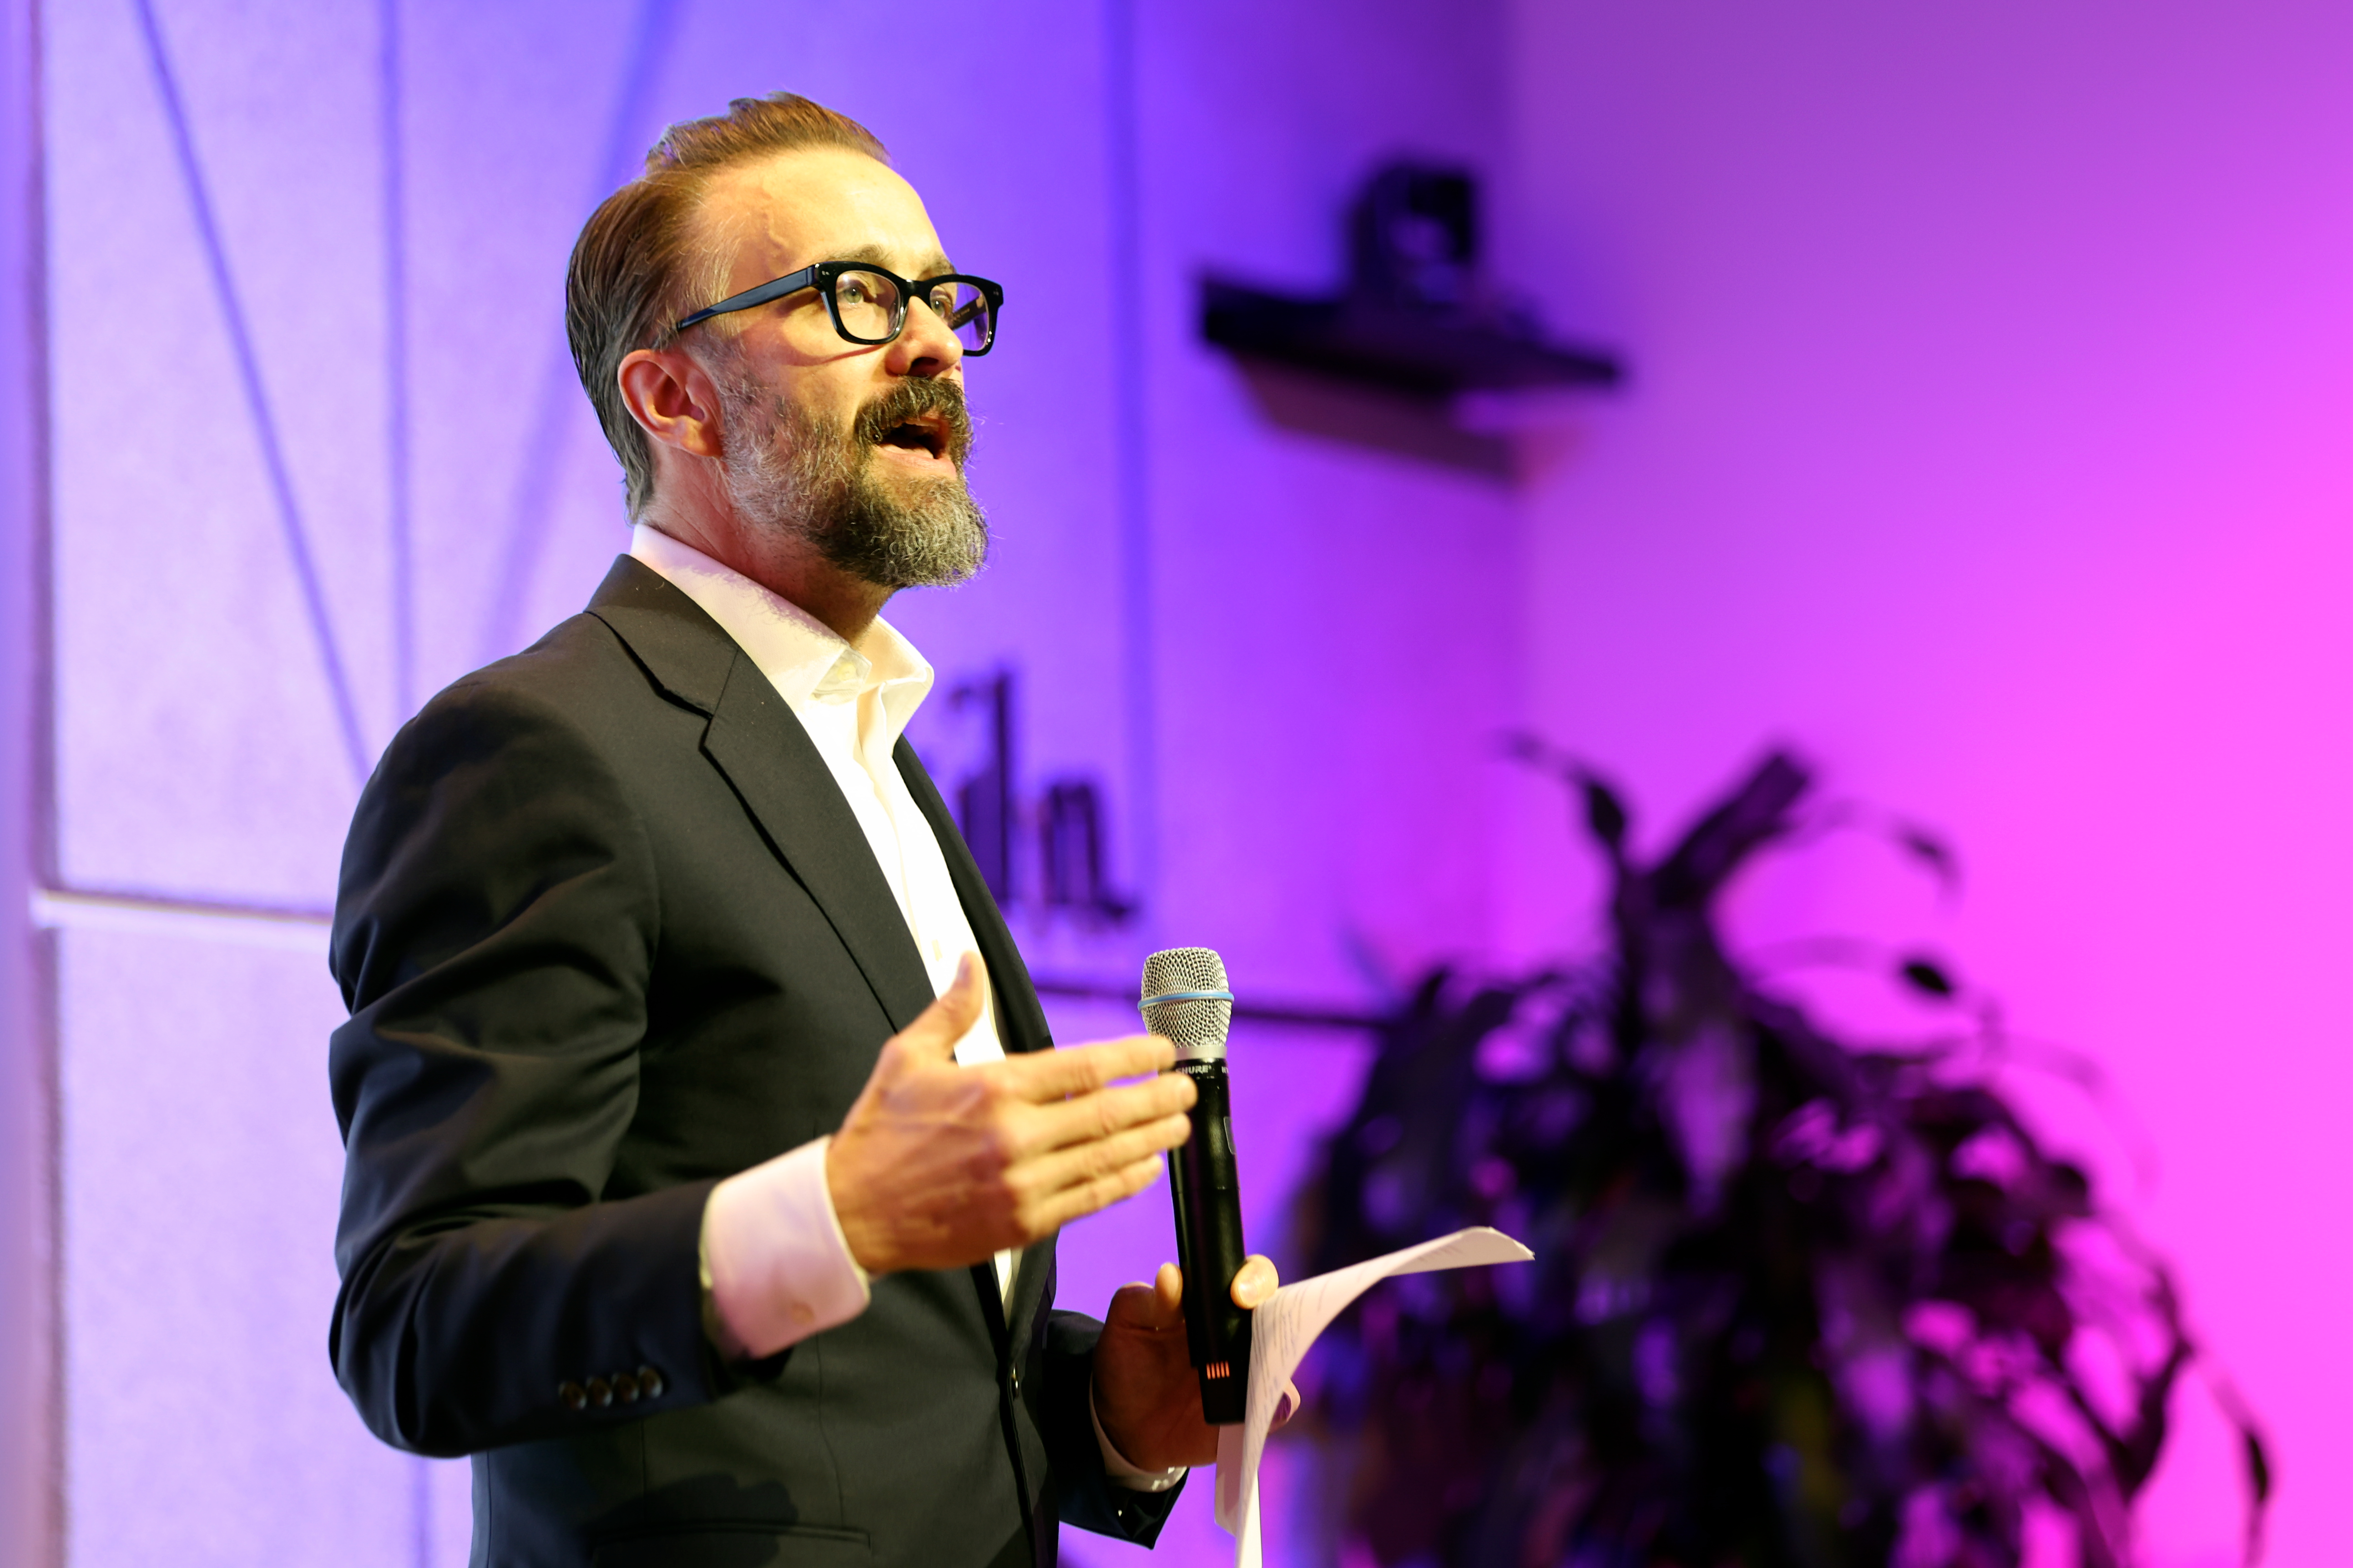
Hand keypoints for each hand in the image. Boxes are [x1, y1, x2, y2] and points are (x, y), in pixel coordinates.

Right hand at [827, 953, 1197, 1275]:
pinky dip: (1124, 1183)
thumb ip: (952, 1009)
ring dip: (1152, 1138)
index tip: (1161, 1050)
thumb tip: (971, 961)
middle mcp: (1014, 1136)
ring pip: (1106, 1157)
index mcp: (992, 1088)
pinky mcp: (1021, 1224)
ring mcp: (1021, 1185)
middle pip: (1108, 1112)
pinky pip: (1089, 1201)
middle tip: (1187, 1088)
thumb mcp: (908, 1057)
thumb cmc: (879, 1133)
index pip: (1084, 1067)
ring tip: (1180, 1124)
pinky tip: (1145, 1168)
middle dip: (1157, 1097)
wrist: (850, 1213)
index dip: (1133, 1056)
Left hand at [1092, 1257, 1300, 1469]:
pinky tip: (1259, 1411)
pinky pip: (1278, 1407)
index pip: (1249, 1276)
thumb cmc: (1128, 1362)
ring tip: (1254, 1375)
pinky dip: (1275, 1408)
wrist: (1123, 1424)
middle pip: (1280, 1312)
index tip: (1239, 1293)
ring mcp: (1249, 1372)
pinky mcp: (1251, 1411)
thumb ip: (1145, 1300)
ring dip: (1277, 1364)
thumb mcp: (1126, 1325)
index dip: (1253, 1278)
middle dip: (1282, 1314)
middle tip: (1257, 1333)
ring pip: (1283, 1359)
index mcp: (1213, 1302)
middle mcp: (1240, 1333)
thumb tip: (1171, 1276)